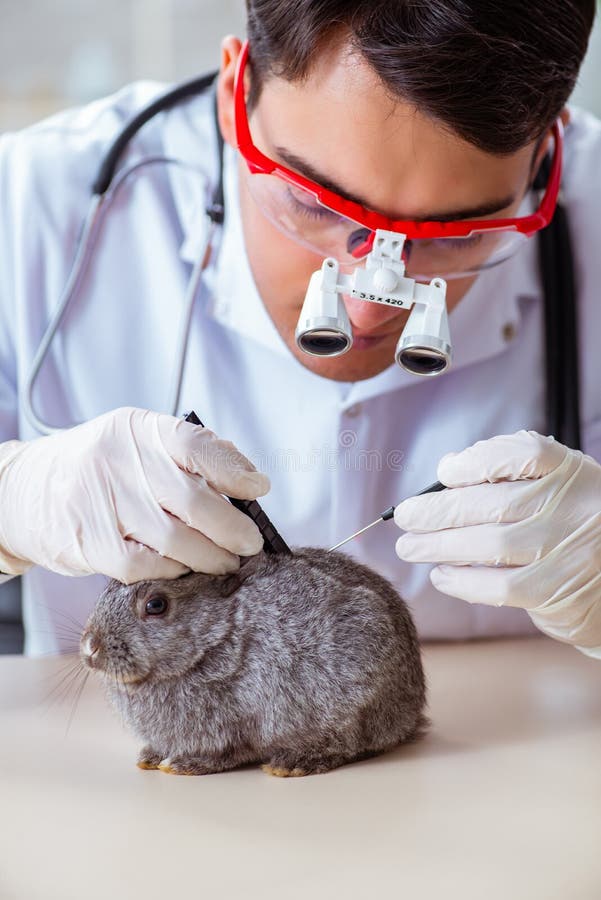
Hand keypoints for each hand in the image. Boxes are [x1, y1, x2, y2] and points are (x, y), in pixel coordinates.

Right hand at [0, 407, 269, 582]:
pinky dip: (174, 571)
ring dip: (211, 557)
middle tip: (250, 543)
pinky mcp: (90, 544)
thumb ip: (190, 454)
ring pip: (174, 539)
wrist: (26, 492)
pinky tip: (185, 568)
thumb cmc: (99, 469)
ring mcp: (102, 504)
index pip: (194, 445)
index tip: (259, 489)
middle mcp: (118, 462)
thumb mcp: (137, 442)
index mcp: (137, 430)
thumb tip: (248, 477)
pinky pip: (146, 566)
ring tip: (226, 562)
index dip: (233, 470)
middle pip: (192, 500)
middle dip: (232, 527)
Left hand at [394, 430, 600, 657]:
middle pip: (495, 502)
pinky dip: (462, 581)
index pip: (524, 454)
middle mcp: (574, 507)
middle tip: (405, 517)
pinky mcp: (557, 591)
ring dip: (439, 546)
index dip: (477, 461)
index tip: (445, 473)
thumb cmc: (564, 525)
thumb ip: (506, 470)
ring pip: (491, 545)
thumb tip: (449, 466)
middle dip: (439, 510)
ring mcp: (568, 551)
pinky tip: (441, 575)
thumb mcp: (551, 486)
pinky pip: (499, 586)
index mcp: (570, 472)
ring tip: (409, 547)